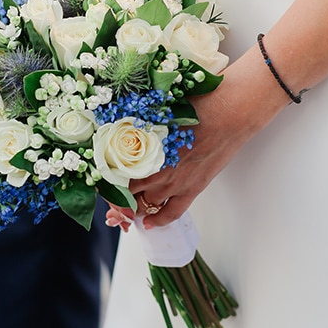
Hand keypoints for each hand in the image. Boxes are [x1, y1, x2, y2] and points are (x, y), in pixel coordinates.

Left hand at [109, 44, 288, 228]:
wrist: (230, 112)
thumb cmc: (197, 103)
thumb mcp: (158, 108)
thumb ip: (139, 123)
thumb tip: (121, 124)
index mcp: (142, 147)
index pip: (111, 172)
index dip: (102, 180)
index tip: (97, 179)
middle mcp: (154, 168)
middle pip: (124, 192)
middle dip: (114, 197)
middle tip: (109, 197)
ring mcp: (174, 181)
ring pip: (143, 205)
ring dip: (131, 209)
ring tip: (124, 209)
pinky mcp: (192, 188)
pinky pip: (170, 213)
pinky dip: (157, 221)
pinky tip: (147, 224)